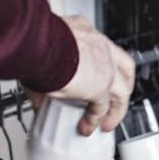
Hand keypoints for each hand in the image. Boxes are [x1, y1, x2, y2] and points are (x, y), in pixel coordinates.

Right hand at [29, 15, 134, 135]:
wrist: (37, 45)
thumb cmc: (33, 43)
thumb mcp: (41, 54)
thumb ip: (46, 74)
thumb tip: (38, 96)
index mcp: (85, 32)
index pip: (103, 48)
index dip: (104, 63)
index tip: (97, 73)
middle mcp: (99, 46)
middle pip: (124, 68)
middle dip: (122, 86)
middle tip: (114, 101)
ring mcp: (105, 65)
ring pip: (121, 91)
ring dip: (115, 109)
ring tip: (105, 123)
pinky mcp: (101, 85)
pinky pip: (102, 107)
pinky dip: (95, 119)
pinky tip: (86, 127)